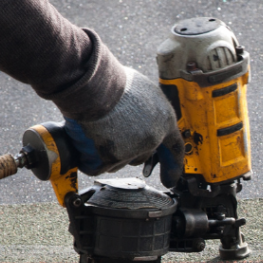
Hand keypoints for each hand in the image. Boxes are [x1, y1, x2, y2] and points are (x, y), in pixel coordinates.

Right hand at [62, 68, 184, 186]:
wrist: (95, 87)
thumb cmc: (116, 83)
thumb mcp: (144, 90)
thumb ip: (149, 109)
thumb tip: (144, 116)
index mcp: (164, 121)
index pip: (174, 149)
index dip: (172, 165)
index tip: (170, 180)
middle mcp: (152, 138)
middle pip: (142, 156)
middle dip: (129, 149)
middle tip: (113, 132)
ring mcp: (133, 150)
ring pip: (120, 162)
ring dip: (109, 152)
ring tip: (99, 128)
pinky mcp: (112, 158)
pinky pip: (98, 166)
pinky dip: (90, 158)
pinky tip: (87, 141)